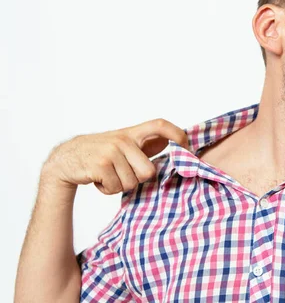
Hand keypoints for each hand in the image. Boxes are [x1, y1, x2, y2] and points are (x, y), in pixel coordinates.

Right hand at [41, 119, 188, 194]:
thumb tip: (178, 144)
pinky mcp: (100, 165)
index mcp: (132, 133)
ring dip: (120, 185)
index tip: (187, 148)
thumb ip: (147, 145)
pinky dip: (108, 189)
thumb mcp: (125, 145)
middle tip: (122, 173)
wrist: (66, 159)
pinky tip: (99, 179)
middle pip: (149, 171)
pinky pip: (116, 188)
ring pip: (132, 182)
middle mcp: (124, 140)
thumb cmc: (101, 154)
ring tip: (108, 175)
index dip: (178, 135)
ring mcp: (111, 151)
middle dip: (137, 179)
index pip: (160, 125)